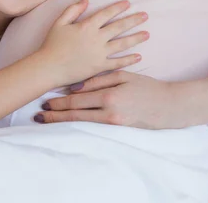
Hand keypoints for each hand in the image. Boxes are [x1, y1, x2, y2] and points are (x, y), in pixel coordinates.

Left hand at [36, 71, 179, 128]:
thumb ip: (99, 80)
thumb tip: (76, 86)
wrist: (168, 106)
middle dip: (56, 116)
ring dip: (63, 121)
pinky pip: (92, 126)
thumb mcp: (124, 76)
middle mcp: (107, 111)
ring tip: (48, 121)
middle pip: (75, 114)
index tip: (45, 102)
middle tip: (39, 116)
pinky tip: (69, 124)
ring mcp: (112, 123)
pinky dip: (79, 124)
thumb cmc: (147, 88)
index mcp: (108, 95)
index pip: (77, 99)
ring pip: (81, 122)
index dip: (60, 102)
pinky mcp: (117, 129)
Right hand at [38, 0, 148, 87]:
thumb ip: (73, 9)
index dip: (118, 7)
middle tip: (145, 15)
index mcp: (87, 26)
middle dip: (133, 20)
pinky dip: (129, 60)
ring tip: (147, 34)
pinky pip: (117, 63)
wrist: (49, 67)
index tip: (128, 3)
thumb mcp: (60, 22)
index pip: (106, 13)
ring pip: (122, 44)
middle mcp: (96, 38)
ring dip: (136, 38)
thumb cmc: (52, 44)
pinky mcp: (99, 67)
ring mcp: (99, 53)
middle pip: (119, 27)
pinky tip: (139, 56)